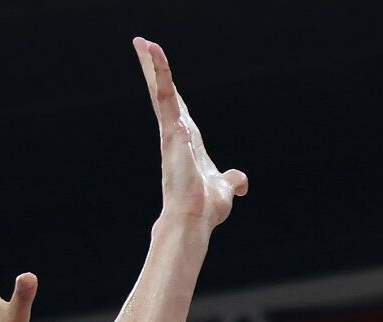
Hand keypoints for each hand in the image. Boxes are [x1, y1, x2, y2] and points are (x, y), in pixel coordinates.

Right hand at [135, 38, 246, 229]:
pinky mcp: (171, 130)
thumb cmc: (205, 208)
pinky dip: (160, 72)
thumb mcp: (224, 187)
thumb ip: (232, 179)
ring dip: (152, 64)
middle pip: (165, 93)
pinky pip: (165, 94)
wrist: (195, 219)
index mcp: (187, 141)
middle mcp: (176, 132)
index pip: (178, 107)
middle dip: (154, 69)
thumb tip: (241, 181)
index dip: (171, 88)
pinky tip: (153, 52)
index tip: (160, 70)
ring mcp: (171, 130)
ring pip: (161, 89)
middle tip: (142, 45)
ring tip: (141, 41)